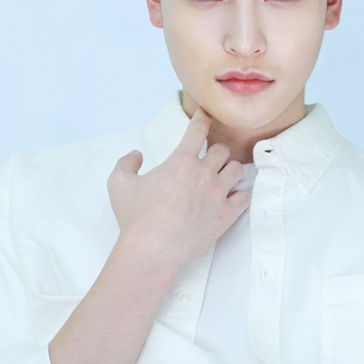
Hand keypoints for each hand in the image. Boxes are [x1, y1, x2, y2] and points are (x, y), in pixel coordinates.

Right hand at [107, 107, 250, 271]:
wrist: (152, 249)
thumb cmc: (135, 217)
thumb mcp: (119, 183)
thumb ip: (127, 163)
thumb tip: (136, 154)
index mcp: (181, 161)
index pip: (198, 129)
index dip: (203, 117)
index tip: (206, 113)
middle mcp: (204, 173)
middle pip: (222, 150)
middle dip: (216, 152)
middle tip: (209, 160)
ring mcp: (217, 194)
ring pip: (237, 170)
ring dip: (230, 170)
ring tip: (222, 177)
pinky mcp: (225, 215)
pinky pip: (244, 197)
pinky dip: (239, 195)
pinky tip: (232, 198)